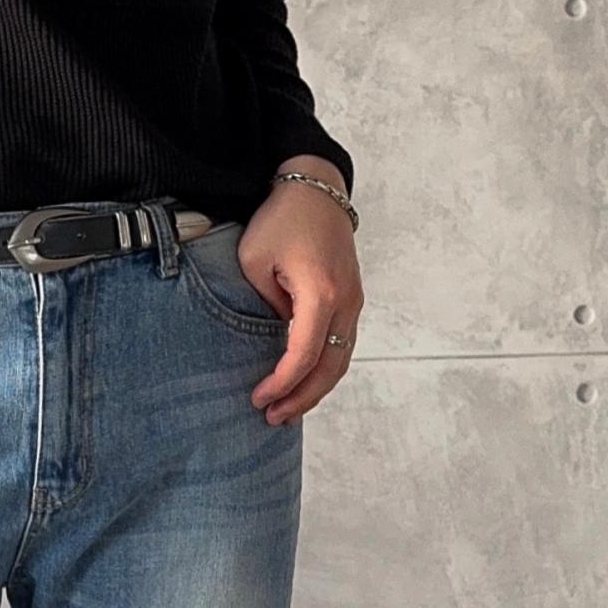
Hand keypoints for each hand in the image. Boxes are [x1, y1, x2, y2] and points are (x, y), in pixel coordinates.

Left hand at [235, 167, 364, 424]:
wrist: (316, 188)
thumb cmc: (281, 219)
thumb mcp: (254, 261)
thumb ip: (264, 307)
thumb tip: (275, 339)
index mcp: (321, 292)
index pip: (305, 354)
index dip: (282, 383)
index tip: (259, 398)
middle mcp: (346, 300)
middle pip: (330, 366)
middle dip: (302, 397)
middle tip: (273, 418)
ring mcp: (354, 300)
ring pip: (340, 359)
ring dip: (315, 388)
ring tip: (286, 410)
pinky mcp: (352, 298)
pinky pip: (341, 344)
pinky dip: (323, 369)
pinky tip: (303, 384)